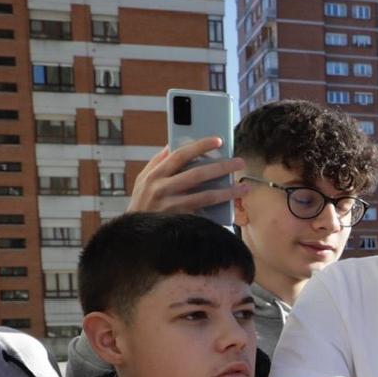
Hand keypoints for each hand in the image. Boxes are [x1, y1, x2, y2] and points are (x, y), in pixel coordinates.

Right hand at [127, 139, 245, 215]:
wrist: (134, 236)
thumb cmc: (142, 204)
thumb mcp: (143, 181)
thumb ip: (156, 163)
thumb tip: (170, 145)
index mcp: (154, 175)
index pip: (179, 155)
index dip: (200, 146)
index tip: (219, 140)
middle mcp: (161, 189)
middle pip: (196, 174)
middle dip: (221, 167)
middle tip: (239, 162)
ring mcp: (171, 207)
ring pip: (205, 196)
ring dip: (227, 192)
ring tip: (243, 187)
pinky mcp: (179, 222)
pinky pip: (204, 215)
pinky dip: (219, 211)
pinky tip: (233, 207)